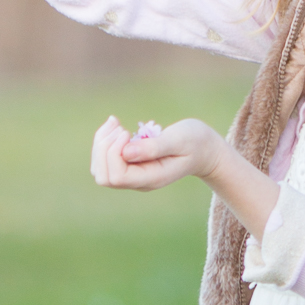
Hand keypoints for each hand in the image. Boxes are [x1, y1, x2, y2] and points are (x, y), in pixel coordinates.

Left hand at [90, 115, 223, 191]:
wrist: (204, 150)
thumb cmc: (195, 142)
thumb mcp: (179, 140)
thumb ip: (154, 147)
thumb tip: (126, 151)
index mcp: (151, 178)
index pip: (117, 176)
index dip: (113, 153)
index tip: (126, 132)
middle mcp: (139, 181)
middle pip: (104, 176)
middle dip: (103, 149)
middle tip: (118, 125)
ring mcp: (133, 175)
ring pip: (100, 170)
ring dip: (101, 143)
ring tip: (115, 122)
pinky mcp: (130, 165)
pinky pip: (106, 161)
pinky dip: (104, 142)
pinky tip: (116, 125)